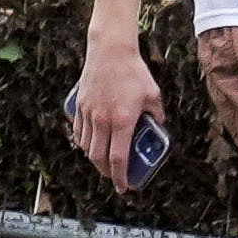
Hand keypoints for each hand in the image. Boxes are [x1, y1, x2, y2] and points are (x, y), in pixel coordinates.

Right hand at [66, 46, 169, 187]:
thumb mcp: (153, 94)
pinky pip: (78, 131)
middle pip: (98, 158)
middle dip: (105, 173)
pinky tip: (90, 143)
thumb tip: (159, 125)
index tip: (124, 187)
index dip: (121, 177)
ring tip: (104, 159)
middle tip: (114, 176)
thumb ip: (157, 113)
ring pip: (86, 146)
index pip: (119, 159)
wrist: (110, 50)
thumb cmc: (133, 71)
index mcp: (122, 121)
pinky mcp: (80, 105)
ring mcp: (89, 113)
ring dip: (94, 158)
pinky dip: (83, 142)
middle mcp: (103, 121)